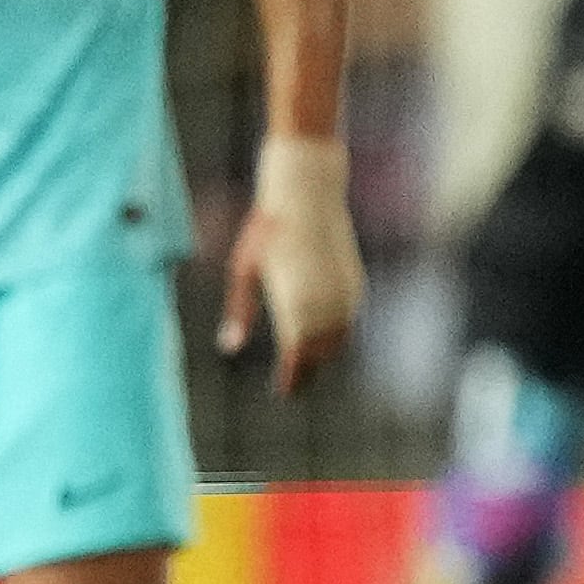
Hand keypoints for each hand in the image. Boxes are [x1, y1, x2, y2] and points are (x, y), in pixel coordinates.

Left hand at [222, 135, 364, 395]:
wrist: (309, 191)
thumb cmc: (268, 228)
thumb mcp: (244, 270)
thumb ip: (239, 312)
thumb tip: (229, 346)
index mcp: (296, 306)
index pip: (297, 358)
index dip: (292, 379)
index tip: (284, 392)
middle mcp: (325, 305)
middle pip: (319, 354)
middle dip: (308, 371)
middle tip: (294, 386)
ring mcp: (344, 294)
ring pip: (338, 340)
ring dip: (324, 354)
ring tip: (308, 365)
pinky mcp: (355, 282)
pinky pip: (348, 321)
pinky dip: (337, 334)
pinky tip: (324, 335)